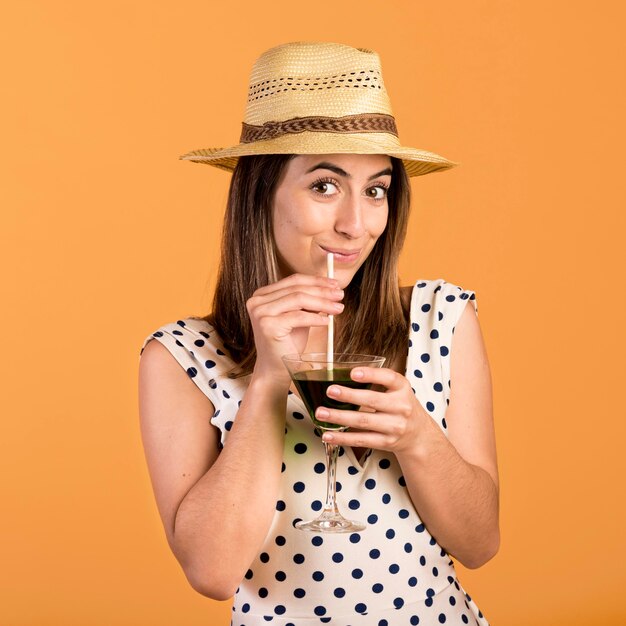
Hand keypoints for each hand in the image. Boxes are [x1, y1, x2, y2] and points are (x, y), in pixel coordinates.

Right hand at [246, 274, 343, 379]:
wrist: (275, 369)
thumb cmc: (287, 343)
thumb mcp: (299, 316)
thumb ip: (308, 301)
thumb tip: (331, 287)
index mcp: (262, 294)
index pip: (293, 280)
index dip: (316, 280)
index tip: (335, 284)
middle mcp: (257, 301)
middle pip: (297, 288)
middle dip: (322, 291)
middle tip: (341, 295)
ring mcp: (260, 313)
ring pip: (299, 299)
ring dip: (322, 303)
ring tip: (338, 308)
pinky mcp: (268, 326)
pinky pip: (298, 317)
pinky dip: (315, 318)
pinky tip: (327, 321)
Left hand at [315, 367, 431, 453]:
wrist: (419, 435)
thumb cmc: (401, 406)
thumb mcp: (398, 390)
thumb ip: (378, 381)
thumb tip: (343, 374)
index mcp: (402, 389)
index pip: (389, 378)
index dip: (371, 375)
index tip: (352, 373)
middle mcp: (401, 407)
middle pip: (372, 400)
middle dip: (348, 396)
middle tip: (330, 391)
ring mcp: (394, 426)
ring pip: (363, 422)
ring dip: (339, 417)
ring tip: (321, 413)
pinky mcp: (386, 442)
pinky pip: (361, 440)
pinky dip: (343, 438)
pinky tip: (328, 434)